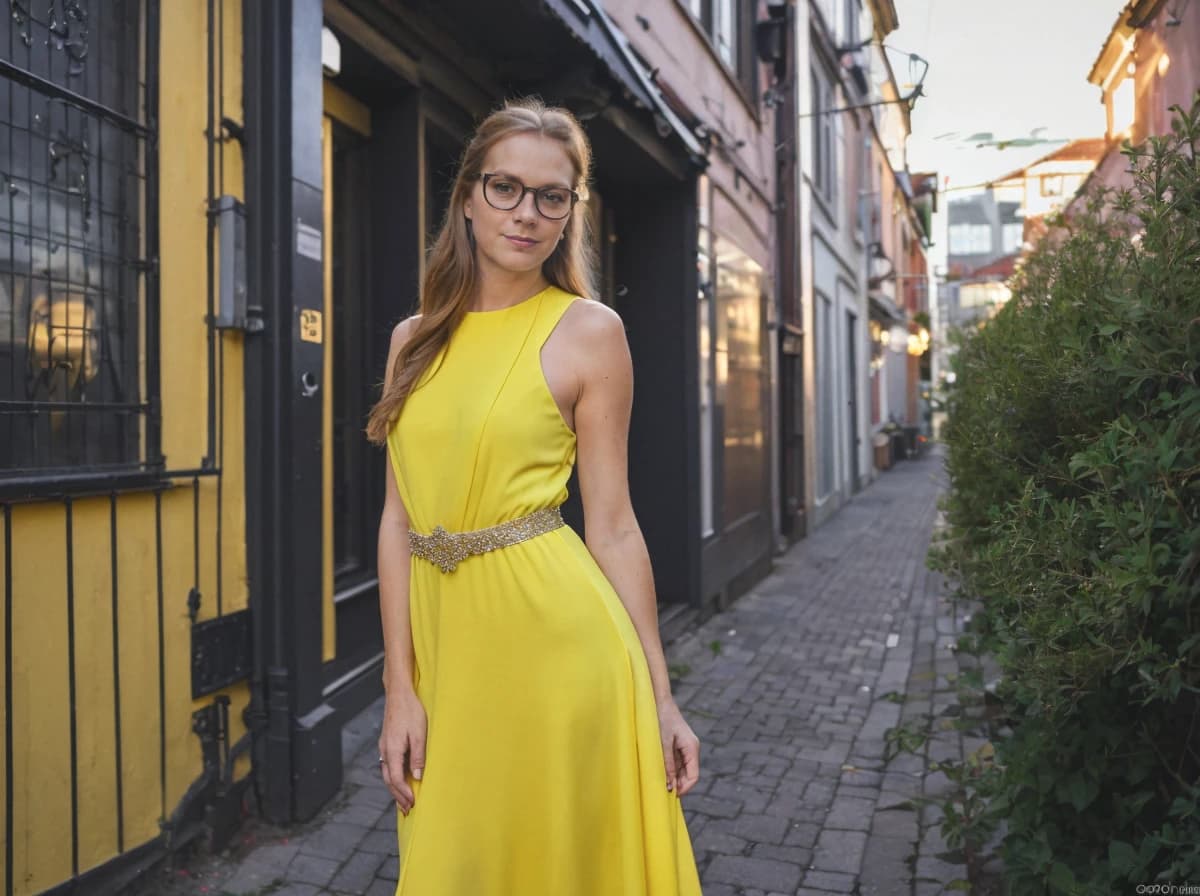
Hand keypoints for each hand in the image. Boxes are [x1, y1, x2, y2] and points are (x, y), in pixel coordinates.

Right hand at [378, 690, 426, 815]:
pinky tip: (400, 780)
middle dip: (398, 796)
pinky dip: (394, 778)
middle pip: (389, 780)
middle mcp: (385, 751)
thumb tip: (418, 776)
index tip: (413, 803)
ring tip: (403, 801)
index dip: (404, 793)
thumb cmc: (410, 711)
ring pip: (387, 774)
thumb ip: (418, 756)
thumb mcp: (420, 733)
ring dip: (395, 789)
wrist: (399, 694)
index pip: (396, 778)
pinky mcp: (387, 743)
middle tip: (408, 810)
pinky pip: (388, 766)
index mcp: (392, 750)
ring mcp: (384, 747)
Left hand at [657, 698, 699, 796]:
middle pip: (689, 774)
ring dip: (674, 778)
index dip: (685, 788)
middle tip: (664, 793)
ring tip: (661, 784)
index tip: (672, 796)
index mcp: (692, 747)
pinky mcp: (678, 746)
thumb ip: (668, 764)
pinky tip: (661, 774)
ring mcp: (685, 748)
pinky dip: (671, 770)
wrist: (659, 702)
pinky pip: (677, 763)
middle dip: (679, 785)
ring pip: (683, 770)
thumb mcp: (663, 743)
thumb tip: (671, 786)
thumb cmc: (661, 720)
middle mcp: (692, 749)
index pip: (693, 775)